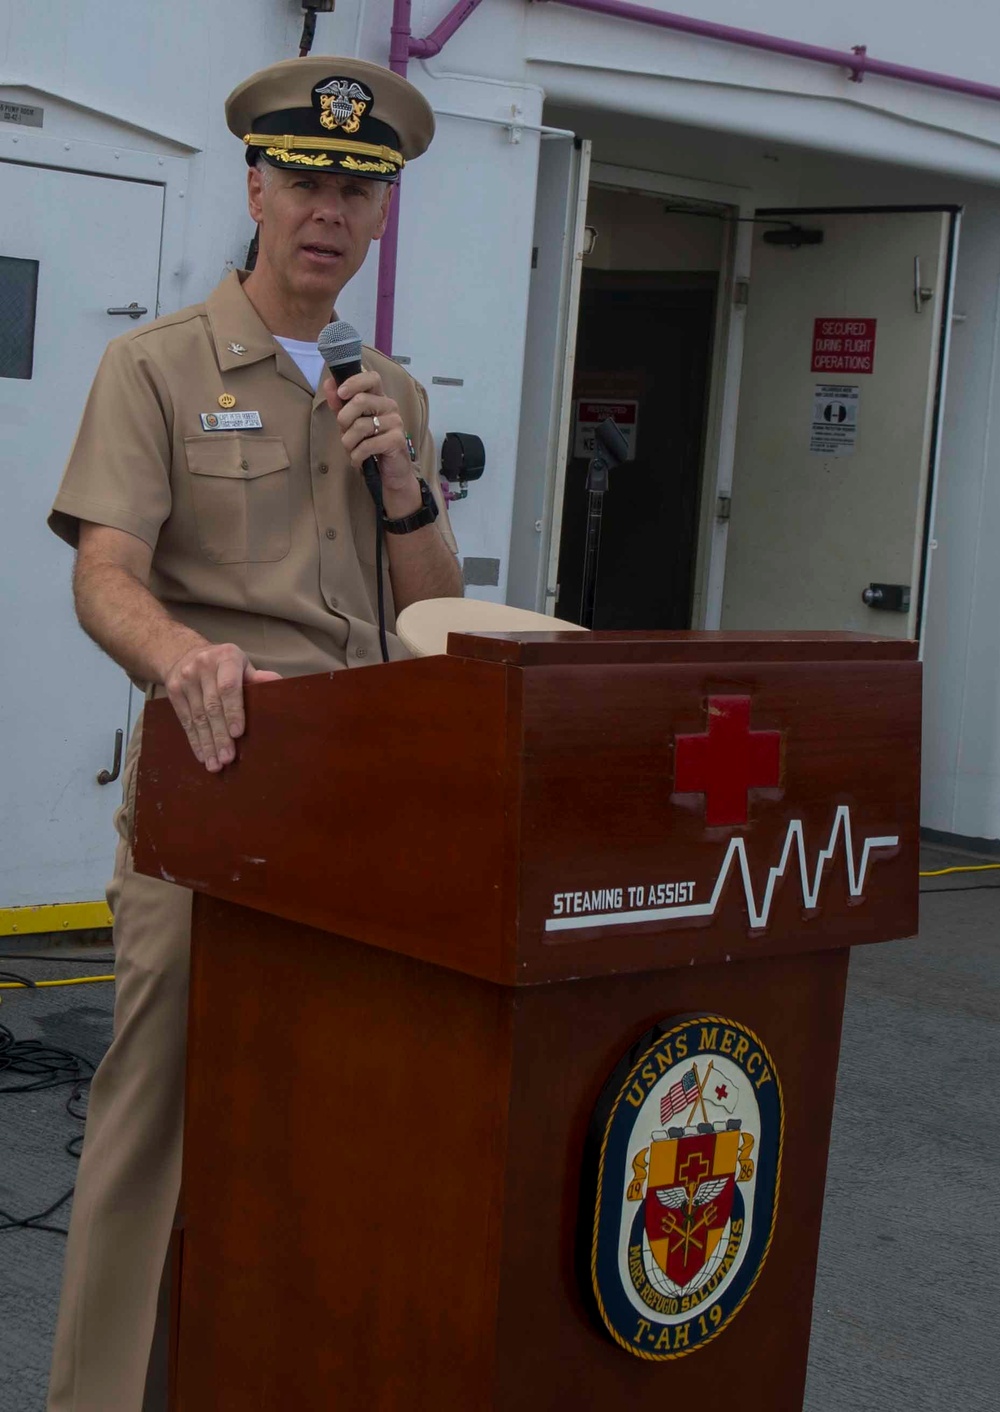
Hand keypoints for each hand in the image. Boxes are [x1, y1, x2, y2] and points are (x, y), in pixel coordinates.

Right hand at [163, 642, 281, 771]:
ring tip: (215, 765)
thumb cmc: (223, 664)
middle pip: (212, 707)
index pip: (228, 688)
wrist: (183, 653)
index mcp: (226, 658)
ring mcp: (185, 679)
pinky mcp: (173, 692)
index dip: (233, 711)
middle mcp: (203, 666)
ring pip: (198, 717)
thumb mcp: (241, 664)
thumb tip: (279, 684)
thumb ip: (257, 677)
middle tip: (227, 758)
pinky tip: (202, 756)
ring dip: (207, 743)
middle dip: (220, 735)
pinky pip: (185, 720)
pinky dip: (195, 740)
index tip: (238, 734)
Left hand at [324, 369, 420, 507]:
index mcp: (379, 397)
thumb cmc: (370, 444)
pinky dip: (356, 455)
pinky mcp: (397, 440)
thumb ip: (340, 404)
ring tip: (351, 450)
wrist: (390, 472)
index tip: (341, 393)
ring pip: (361, 425)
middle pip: (361, 400)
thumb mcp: (350, 423)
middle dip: (343, 419)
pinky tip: (357, 460)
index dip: (354, 382)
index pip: (371, 377)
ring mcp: (395, 422)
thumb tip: (328, 383)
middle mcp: (390, 406)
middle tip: (343, 432)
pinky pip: (367, 445)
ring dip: (348, 442)